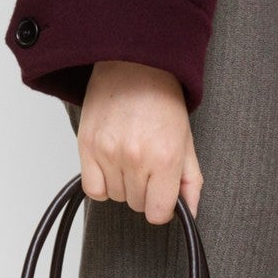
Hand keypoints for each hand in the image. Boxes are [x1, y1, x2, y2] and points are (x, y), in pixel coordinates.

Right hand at [76, 60, 203, 224]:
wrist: (133, 64)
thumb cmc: (161, 100)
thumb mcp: (186, 141)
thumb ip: (190, 182)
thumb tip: (190, 213)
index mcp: (165, 158)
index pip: (158, 213)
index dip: (161, 207)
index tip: (161, 193)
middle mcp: (136, 158)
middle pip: (137, 205)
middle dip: (144, 191)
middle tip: (147, 164)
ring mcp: (109, 153)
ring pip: (116, 197)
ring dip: (123, 185)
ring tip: (129, 156)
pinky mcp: (87, 147)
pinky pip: (93, 190)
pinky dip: (102, 184)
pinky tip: (111, 166)